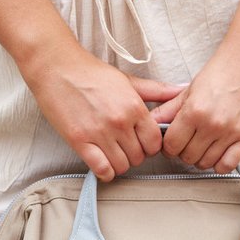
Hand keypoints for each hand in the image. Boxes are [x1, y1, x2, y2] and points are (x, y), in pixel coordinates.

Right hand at [22, 43, 183, 180]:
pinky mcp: (80, 141)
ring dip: (119, 164)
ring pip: (122, 166)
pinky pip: (102, 169)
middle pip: (139, 157)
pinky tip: (102, 163)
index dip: (150, 146)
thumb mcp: (128, 80)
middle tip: (125, 147)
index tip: (141, 142)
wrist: (57, 68)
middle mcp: (120, 122)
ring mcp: (99, 133)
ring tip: (112, 154)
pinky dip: (105, 172)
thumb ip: (156, 90)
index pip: (155, 143)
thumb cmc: (91, 73)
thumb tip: (182, 89)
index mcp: (134, 107)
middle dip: (134, 155)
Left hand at [147, 45, 239, 171]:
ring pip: (206, 163)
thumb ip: (169, 109)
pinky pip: (228, 165)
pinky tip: (219, 153)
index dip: (168, 147)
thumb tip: (151, 122)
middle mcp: (211, 124)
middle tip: (188, 142)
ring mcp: (230, 132)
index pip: (171, 145)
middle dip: (184, 152)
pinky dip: (220, 164)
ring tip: (203, 146)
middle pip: (187, 157)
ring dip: (201, 159)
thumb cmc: (222, 71)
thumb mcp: (190, 89)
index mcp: (194, 111)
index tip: (172, 143)